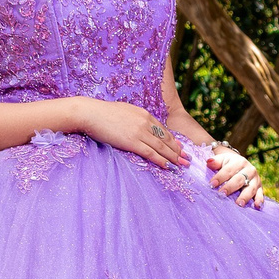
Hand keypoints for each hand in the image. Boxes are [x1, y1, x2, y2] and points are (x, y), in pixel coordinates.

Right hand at [67, 99, 188, 167]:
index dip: (173, 141)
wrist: (91, 113)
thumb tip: (137, 127)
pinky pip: (150, 153)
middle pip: (166, 139)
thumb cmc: (103, 113)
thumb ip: (135, 119)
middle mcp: (145, 122)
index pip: (163, 130)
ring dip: (173, 157)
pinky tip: (167, 166)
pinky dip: (160, 160)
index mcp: (144, 114)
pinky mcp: (131, 141)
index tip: (180, 148)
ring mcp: (139, 132)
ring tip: (182, 165)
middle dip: (178, 150)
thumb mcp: (124, 112)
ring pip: (161, 147)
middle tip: (187, 159)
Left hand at [206, 145, 265, 207]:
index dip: (220, 177)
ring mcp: (256, 179)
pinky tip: (256, 206)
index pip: (228, 170)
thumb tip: (209, 162)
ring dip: (245, 196)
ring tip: (239, 204)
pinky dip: (259, 200)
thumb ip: (215, 162)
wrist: (241, 164)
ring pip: (251, 188)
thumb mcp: (222, 160)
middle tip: (222, 194)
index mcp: (239, 162)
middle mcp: (249, 170)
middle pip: (239, 179)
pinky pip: (260, 194)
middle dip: (230, 187)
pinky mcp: (260, 187)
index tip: (211, 185)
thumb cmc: (228, 164)